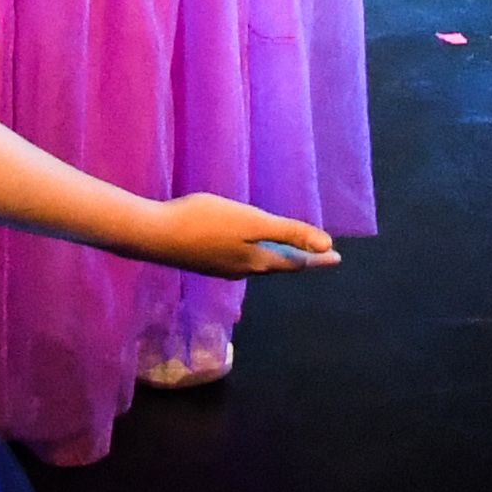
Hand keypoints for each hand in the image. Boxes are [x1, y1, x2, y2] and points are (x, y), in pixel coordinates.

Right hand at [131, 191, 339, 279]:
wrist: (155, 235)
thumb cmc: (204, 222)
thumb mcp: (251, 222)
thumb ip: (288, 232)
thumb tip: (327, 246)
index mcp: (257, 261)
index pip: (296, 262)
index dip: (317, 258)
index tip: (336, 257)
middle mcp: (242, 270)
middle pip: (279, 265)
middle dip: (300, 259)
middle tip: (319, 256)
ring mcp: (222, 267)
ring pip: (259, 264)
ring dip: (278, 258)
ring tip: (290, 253)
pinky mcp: (205, 261)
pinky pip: (241, 260)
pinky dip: (256, 254)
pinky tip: (248, 249)